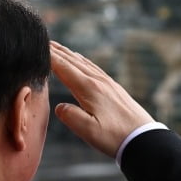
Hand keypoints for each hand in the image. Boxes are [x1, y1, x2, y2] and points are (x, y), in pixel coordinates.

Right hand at [49, 41, 153, 157]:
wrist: (144, 138)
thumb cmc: (115, 137)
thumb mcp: (88, 130)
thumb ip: (70, 116)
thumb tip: (60, 107)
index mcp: (89, 88)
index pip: (63, 67)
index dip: (49, 56)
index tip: (36, 47)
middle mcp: (98, 81)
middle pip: (73, 61)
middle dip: (57, 51)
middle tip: (43, 41)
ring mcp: (108, 83)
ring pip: (84, 63)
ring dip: (69, 54)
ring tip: (58, 48)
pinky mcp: (115, 89)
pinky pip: (94, 69)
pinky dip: (83, 62)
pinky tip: (82, 63)